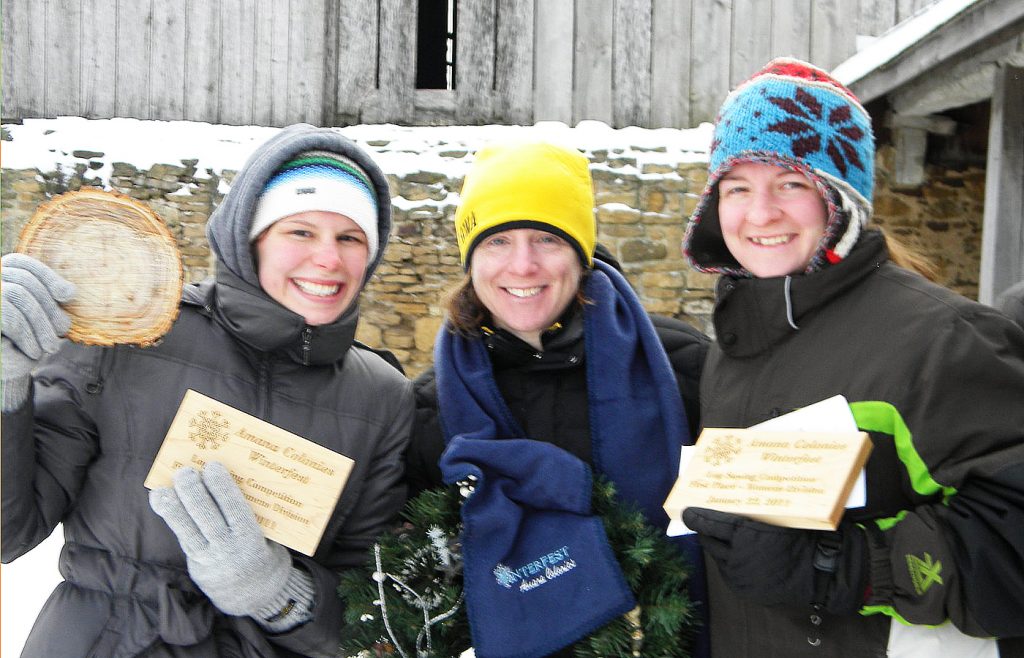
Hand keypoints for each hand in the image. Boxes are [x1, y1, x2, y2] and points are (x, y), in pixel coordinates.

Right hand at [2, 253, 75, 410]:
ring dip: (41, 324)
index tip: (68, 295)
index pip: (22, 264)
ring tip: (51, 347)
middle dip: (49, 306)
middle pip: (24, 280)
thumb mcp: (40, 318)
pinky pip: (10, 316)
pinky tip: (35, 352)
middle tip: (62, 330)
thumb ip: (50, 300)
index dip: (47, 276)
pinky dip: (27, 335)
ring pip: (19, 296)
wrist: (1, 368)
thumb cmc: (21, 342)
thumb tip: (69, 291)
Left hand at [149, 461, 296, 617]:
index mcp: (251, 539)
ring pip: (186, 529)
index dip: (222, 487)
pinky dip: (170, 517)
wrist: (254, 596)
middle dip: (193, 492)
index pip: (234, 509)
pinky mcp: (196, 563)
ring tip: (162, 488)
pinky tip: (160, 501)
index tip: (213, 466)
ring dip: (173, 506)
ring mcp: (209, 558)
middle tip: (186, 472)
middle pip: (206, 516)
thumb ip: (256, 518)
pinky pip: (182, 537)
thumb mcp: (270, 538)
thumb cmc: (266, 554)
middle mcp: (228, 549)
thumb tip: (240, 482)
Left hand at [683, 507, 867, 613]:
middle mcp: (737, 555)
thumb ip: (755, 512)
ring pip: (717, 556)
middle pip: (709, 540)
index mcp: (746, 533)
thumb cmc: (805, 538)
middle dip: (705, 530)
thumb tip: (734, 501)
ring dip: (717, 546)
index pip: (710, 522)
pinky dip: (729, 562)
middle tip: (701, 520)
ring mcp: (739, 575)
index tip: (685, 511)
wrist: (823, 574)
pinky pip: (729, 571)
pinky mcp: (744, 589)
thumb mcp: (780, 517)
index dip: (696, 516)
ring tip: (719, 537)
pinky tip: (735, 555)